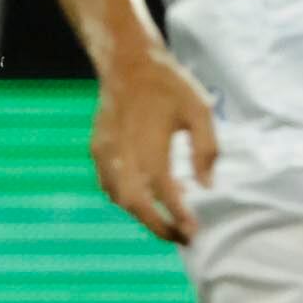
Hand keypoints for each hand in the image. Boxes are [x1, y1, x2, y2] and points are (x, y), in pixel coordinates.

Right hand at [92, 43, 217, 243]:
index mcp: (150, 147)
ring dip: (142, 215)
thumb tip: (206, 185)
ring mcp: (105, 153)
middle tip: (182, 239)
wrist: (128, 63)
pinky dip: (125, 198)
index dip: (180, 216)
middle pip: (136, 205)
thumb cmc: (169, 86)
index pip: (165, 194)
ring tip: (167, 222)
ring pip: (119, 198)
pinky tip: (144, 198)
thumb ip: (206, 149)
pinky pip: (108, 184)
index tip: (194, 232)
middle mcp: (123, 155)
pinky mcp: (96, 148)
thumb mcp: (200, 111)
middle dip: (158, 227)